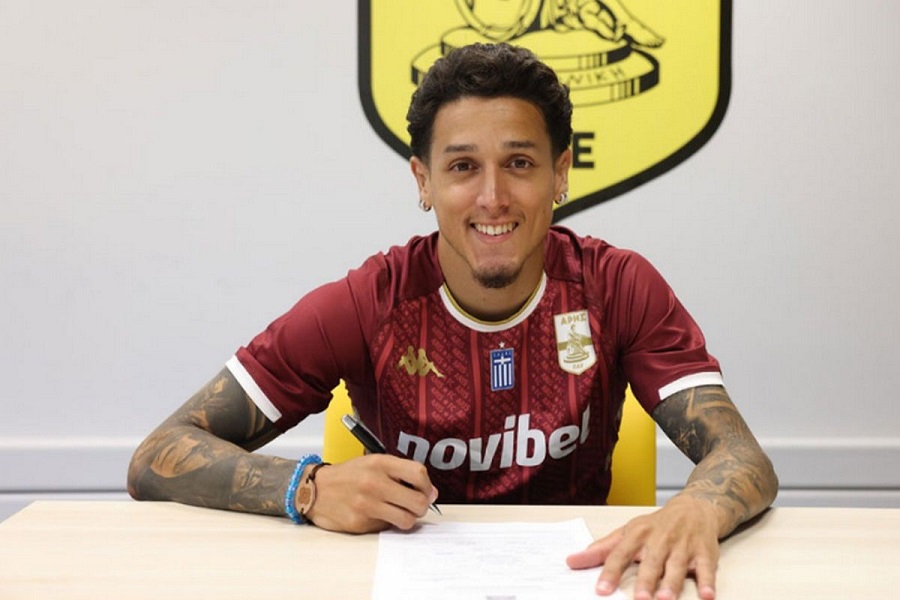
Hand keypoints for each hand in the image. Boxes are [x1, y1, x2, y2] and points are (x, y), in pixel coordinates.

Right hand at [304, 454, 437, 532]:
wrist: (314, 490)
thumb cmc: (348, 476)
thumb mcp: (373, 463)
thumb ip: (400, 473)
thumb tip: (430, 492)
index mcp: (380, 463)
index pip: (418, 473)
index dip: (427, 485)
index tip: (426, 491)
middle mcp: (374, 483)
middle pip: (418, 501)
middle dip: (422, 506)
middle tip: (416, 506)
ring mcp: (367, 504)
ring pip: (407, 520)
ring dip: (408, 518)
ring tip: (399, 512)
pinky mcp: (360, 523)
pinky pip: (386, 527)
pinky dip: (387, 523)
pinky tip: (377, 515)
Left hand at [566, 495, 720, 599]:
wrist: (694, 507)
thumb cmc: (656, 525)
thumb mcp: (627, 532)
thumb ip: (602, 549)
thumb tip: (572, 561)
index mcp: (637, 534)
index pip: (620, 554)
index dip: (610, 572)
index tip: (601, 589)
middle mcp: (660, 539)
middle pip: (651, 562)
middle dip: (646, 581)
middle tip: (639, 599)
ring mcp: (683, 546)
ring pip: (677, 567)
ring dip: (672, 584)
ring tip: (665, 599)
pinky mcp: (705, 553)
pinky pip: (707, 570)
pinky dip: (707, 583)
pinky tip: (707, 596)